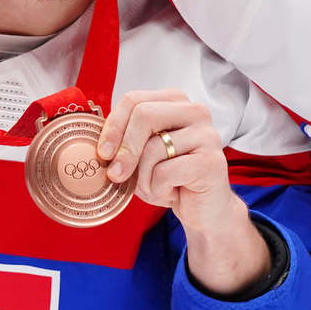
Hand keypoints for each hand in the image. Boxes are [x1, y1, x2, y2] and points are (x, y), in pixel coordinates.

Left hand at [97, 89, 266, 293]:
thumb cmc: (170, 179)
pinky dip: (159, 189)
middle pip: (144, 115)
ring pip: (153, 148)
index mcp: (175, 102)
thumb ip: (124, 142)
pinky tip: (172, 193)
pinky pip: (166, 172)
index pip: (134, 100)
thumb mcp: (141, 156)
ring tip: (155, 187)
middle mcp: (195, 111)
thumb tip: (99, 145)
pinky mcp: (211, 161)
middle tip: (114, 174)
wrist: (203, 210)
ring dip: (144, 177)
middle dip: (124, 148)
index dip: (113, 126)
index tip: (102, 152)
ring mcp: (207, 135)